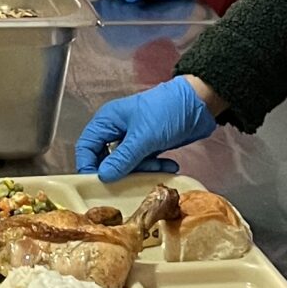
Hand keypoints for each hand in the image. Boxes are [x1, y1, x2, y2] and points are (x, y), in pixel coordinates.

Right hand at [76, 76, 216, 178]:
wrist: (199, 103)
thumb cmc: (167, 111)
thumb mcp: (143, 137)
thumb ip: (122, 159)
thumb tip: (103, 177)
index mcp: (108, 120)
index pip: (87, 147)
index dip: (89, 166)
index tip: (98, 183)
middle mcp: (117, 130)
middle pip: (106, 159)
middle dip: (119, 172)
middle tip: (131, 181)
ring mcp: (133, 139)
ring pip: (127, 165)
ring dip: (143, 170)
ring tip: (160, 167)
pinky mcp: (148, 146)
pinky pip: (144, 163)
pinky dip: (155, 167)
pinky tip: (169, 165)